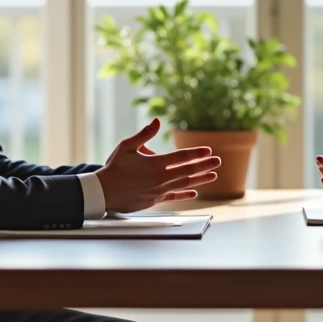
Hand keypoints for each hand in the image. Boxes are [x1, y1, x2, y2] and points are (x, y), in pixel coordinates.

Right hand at [96, 118, 220, 212]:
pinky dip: (185, 194)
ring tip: (213, 176)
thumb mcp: (127, 146)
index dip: (196, 153)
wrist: (104, 192)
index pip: (182, 157)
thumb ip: (144, 134)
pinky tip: (195, 193)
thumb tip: (157, 121)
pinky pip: (174, 197)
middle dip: (205, 165)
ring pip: (185, 184)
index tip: (208, 150)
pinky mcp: (155, 200)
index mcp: (155, 163)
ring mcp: (159, 190)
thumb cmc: (114, 167)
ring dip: (200, 179)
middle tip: (218, 161)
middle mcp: (161, 177)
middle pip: (188, 170)